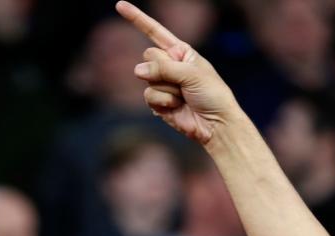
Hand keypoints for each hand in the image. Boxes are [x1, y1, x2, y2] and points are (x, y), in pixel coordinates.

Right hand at [115, 1, 236, 144]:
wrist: (215, 124)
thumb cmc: (212, 95)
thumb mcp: (192, 74)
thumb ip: (164, 68)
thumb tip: (137, 70)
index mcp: (181, 51)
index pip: (155, 32)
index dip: (137, 19)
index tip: (119, 5)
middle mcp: (169, 65)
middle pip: (148, 56)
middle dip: (162, 69)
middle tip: (182, 82)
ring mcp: (162, 84)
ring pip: (146, 78)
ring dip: (166, 89)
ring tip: (183, 97)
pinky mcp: (157, 102)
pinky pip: (148, 96)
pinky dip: (162, 102)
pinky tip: (176, 108)